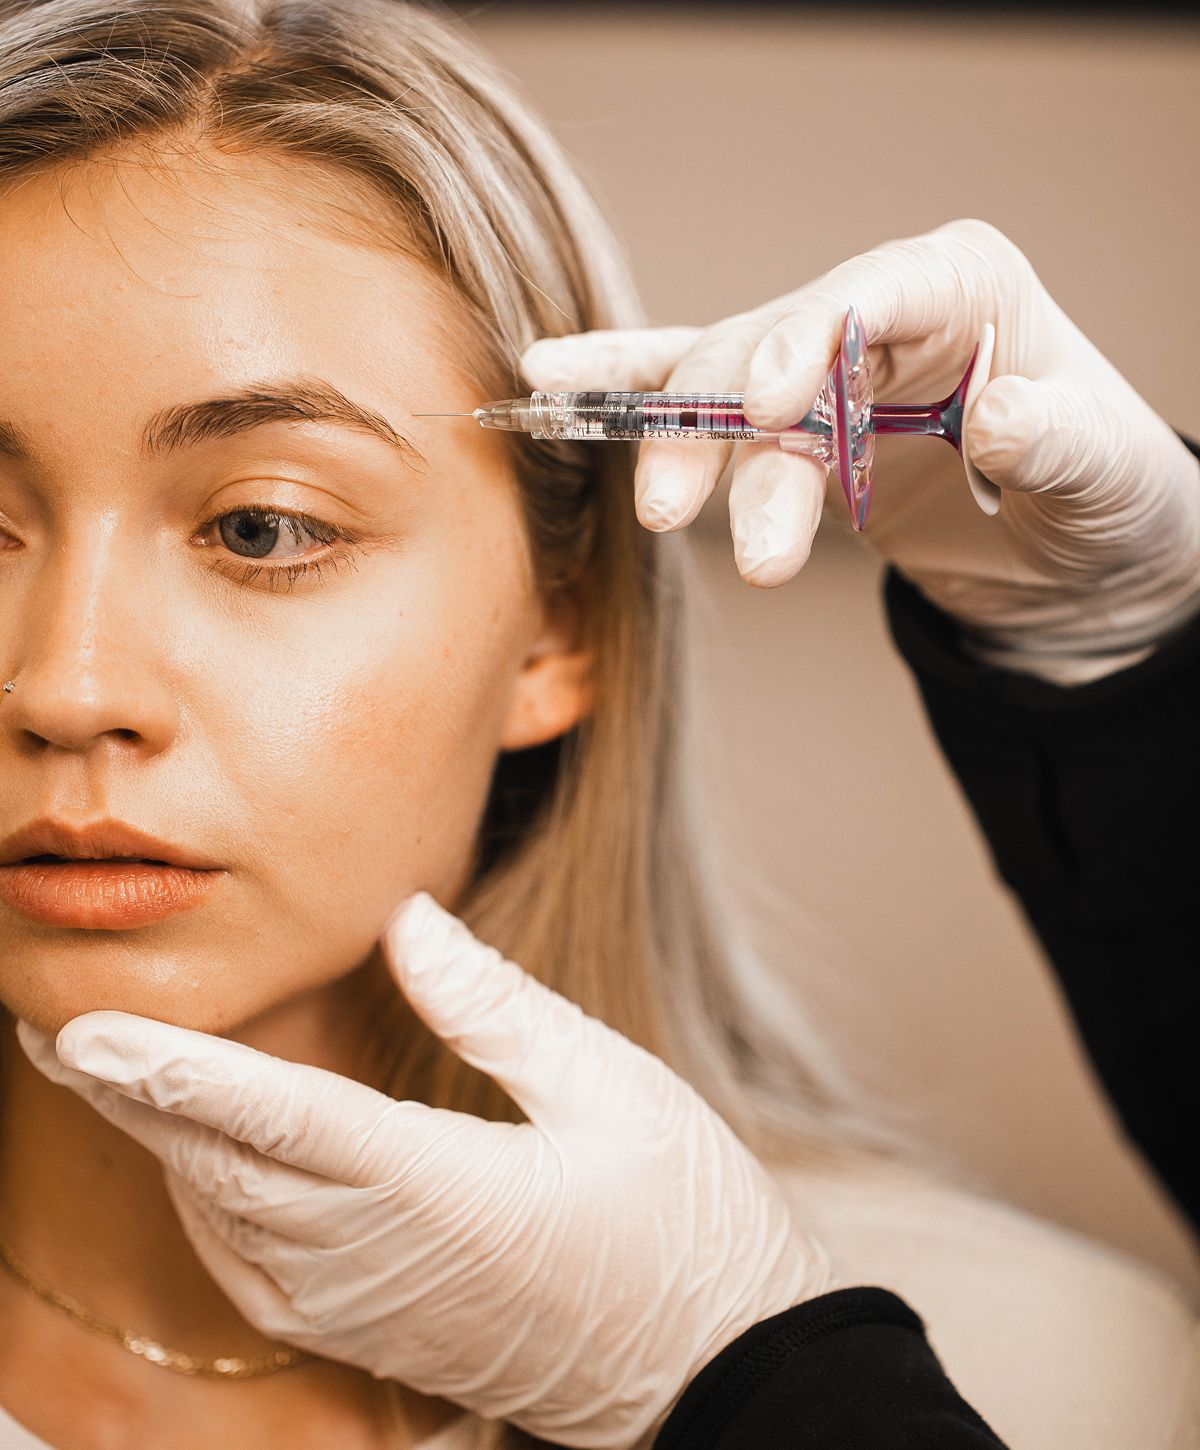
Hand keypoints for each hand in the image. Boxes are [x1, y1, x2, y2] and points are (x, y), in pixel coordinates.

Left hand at [17, 893, 835, 1448]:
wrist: (708, 1374)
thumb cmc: (677, 1223)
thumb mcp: (610, 1088)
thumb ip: (494, 1003)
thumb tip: (408, 917)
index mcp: (438, 1189)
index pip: (276, 1116)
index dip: (174, 1067)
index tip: (84, 1029)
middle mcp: (376, 1257)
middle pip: (218, 1165)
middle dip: (127, 1093)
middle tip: (51, 1027)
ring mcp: (365, 1305)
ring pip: (223, 1216)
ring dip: (155, 1140)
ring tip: (102, 1073)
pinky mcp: (368, 1329)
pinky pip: (250, 1264)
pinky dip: (203, 1198)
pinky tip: (190, 1156)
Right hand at [521, 217, 1199, 683]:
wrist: (1074, 563)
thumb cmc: (1101, 496)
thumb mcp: (1102, 475)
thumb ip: (1056, 442)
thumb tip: (1000, 415)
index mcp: (961, 286)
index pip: (868, 291)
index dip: (806, 338)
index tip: (766, 406)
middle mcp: (880, 313)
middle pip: (772, 343)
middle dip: (718, 420)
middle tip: (676, 506)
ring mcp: (826, 369)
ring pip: (727, 396)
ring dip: (694, 464)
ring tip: (678, 525)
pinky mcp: (792, 428)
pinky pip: (702, 401)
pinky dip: (635, 392)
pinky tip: (557, 378)